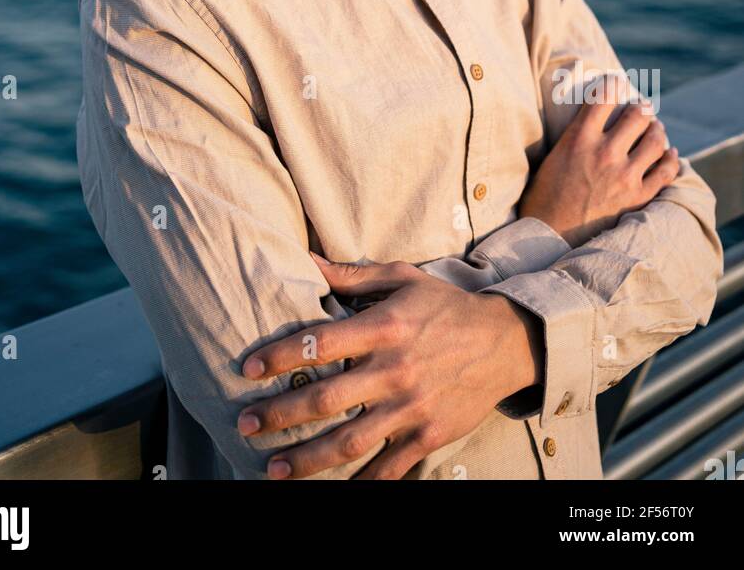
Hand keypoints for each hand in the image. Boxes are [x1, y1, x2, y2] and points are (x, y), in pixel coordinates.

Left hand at [236, 256, 541, 479]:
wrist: (504, 343)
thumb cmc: (445, 305)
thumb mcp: (402, 278)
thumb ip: (351, 276)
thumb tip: (305, 260)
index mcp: (385, 327)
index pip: (320, 343)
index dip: (279, 356)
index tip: (247, 368)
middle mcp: (395, 369)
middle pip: (326, 399)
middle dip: (280, 415)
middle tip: (246, 424)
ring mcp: (412, 407)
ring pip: (350, 441)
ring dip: (308, 459)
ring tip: (273, 469)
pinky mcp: (429, 436)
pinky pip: (389, 468)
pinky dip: (360, 483)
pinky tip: (332, 491)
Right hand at [519, 75, 679, 247]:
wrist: (550, 239)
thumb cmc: (543, 199)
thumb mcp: (551, 158)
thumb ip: (572, 137)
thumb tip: (585, 121)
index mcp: (579, 138)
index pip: (604, 96)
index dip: (613, 83)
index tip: (617, 82)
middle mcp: (605, 153)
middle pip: (637, 114)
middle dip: (642, 107)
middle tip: (642, 108)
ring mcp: (625, 176)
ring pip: (656, 139)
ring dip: (657, 130)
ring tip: (655, 129)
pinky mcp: (638, 197)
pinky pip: (666, 170)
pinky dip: (671, 159)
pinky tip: (670, 155)